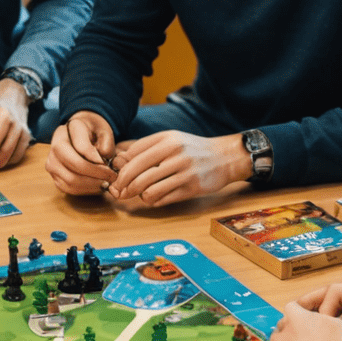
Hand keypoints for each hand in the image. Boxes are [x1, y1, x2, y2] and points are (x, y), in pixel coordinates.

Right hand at [45, 112, 117, 195]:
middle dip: (96, 174)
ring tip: (106, 182)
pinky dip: (85, 190)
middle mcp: (55, 146)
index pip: (82, 147)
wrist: (78, 135)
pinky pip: (69, 188)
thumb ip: (106, 143)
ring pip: (71, 180)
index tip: (110, 165)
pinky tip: (97, 186)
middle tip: (111, 177)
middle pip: (75, 165)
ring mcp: (52, 163)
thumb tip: (102, 160)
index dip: (98, 160)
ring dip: (92, 185)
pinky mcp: (54, 176)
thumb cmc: (92, 132)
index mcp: (66, 131)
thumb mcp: (103, 130)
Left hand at [107, 130, 248, 205]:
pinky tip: (153, 198)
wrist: (224, 157)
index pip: (132, 155)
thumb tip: (119, 161)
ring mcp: (184, 171)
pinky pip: (162, 199)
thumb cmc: (192, 149)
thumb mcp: (171, 140)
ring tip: (141, 194)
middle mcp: (175, 153)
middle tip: (119, 192)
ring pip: (148, 189)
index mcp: (166, 139)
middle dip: (123, 186)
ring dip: (139, 195)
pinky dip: (152, 201)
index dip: (120, 169)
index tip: (116, 177)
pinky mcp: (191, 188)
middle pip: (136, 173)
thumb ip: (147, 148)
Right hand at [296, 274, 341, 340]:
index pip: (333, 294)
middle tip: (289, 327)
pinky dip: (329, 324)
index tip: (319, 333)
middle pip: (324, 294)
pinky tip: (321, 339)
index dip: (322, 313)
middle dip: (307, 310)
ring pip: (329, 303)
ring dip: (317, 318)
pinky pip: (338, 313)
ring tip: (302, 335)